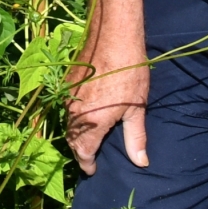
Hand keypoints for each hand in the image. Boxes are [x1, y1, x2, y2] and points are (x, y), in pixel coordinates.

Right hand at [64, 26, 149, 176]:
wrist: (113, 37)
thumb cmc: (129, 73)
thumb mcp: (137, 108)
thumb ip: (135, 138)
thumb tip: (141, 163)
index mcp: (92, 123)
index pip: (83, 153)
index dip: (87, 165)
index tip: (93, 171)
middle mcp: (75, 113)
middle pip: (72, 141)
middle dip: (81, 151)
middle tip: (92, 157)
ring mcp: (68, 97)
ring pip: (68, 124)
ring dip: (77, 135)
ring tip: (90, 138)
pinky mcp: (67, 83)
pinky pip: (67, 108)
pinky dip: (74, 118)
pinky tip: (86, 114)